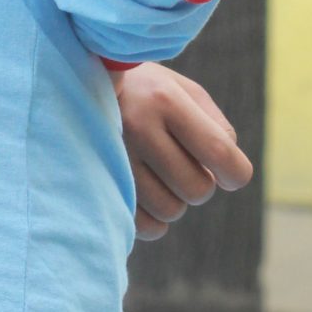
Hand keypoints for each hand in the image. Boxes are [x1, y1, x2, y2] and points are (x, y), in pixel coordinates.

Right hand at [110, 63, 251, 241]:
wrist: (75, 84)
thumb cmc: (144, 91)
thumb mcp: (182, 91)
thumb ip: (216, 126)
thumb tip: (227, 175)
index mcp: (164, 99)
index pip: (219, 152)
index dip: (235, 173)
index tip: (230, 175)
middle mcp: (137, 127)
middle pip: (197, 189)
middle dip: (200, 183)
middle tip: (184, 166)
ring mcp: (112, 157)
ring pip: (170, 211)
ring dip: (175, 199)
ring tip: (160, 176)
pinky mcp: (95, 184)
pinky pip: (144, 226)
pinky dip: (155, 220)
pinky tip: (148, 196)